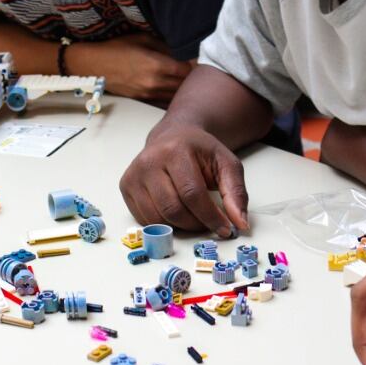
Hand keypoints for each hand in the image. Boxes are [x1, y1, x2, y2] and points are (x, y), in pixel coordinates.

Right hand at [94, 34, 191, 105]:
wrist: (93, 65)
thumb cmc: (116, 48)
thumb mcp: (142, 39)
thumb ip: (164, 45)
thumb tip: (181, 49)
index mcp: (157, 65)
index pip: (188, 70)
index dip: (195, 64)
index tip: (196, 58)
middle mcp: (155, 83)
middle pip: (185, 85)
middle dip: (191, 77)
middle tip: (194, 68)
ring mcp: (149, 94)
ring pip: (176, 95)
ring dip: (182, 87)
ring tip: (184, 77)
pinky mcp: (143, 99)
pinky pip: (165, 100)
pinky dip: (171, 94)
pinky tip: (171, 86)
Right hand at [119, 122, 248, 237]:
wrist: (173, 136)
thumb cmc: (200, 151)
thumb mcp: (226, 163)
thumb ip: (236, 192)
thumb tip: (240, 224)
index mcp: (175, 150)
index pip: (192, 194)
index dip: (210, 217)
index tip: (226, 229)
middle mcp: (149, 161)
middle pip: (173, 209)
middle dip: (196, 224)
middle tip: (209, 224)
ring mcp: (133, 174)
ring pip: (156, 218)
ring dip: (179, 226)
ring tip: (193, 217)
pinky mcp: (125, 186)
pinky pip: (144, 219)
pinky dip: (163, 223)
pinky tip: (175, 212)